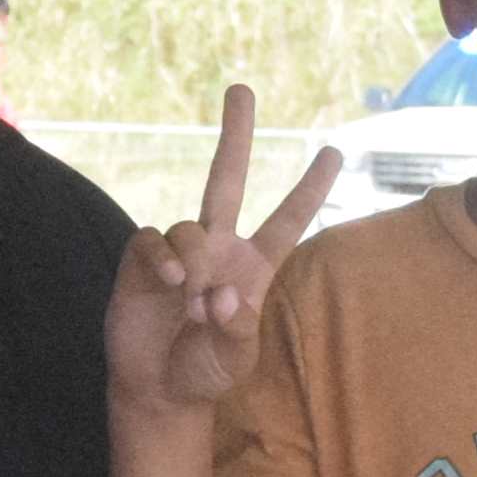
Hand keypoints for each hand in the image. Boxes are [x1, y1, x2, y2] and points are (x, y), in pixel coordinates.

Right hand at [105, 84, 334, 422]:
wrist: (157, 388)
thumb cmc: (205, 371)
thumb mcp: (236, 359)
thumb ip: (238, 328)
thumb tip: (223, 291)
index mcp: (254, 267)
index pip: (288, 220)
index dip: (309, 188)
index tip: (333, 152)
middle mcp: (218, 248)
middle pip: (228, 179)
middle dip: (236, 135)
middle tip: (241, 89)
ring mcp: (180, 252)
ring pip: (190, 226)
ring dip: (194, 260)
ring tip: (190, 299)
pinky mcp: (142, 261)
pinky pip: (153, 241)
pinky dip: (162, 257)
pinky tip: (171, 282)